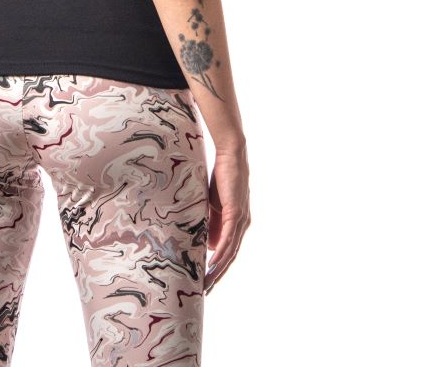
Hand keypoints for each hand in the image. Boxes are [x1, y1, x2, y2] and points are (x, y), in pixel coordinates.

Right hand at [203, 143, 250, 293]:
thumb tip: (205, 243)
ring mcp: (241, 220)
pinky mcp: (236, 213)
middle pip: (230, 257)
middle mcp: (242, 225)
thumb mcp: (213, 204)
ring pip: (230, 251)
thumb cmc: (221, 176)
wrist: (231, 155)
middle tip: (205, 291)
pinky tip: (213, 263)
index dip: (218, 268)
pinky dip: (221, 253)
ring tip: (207, 283)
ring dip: (218, 269)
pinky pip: (229, 238)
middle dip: (218, 275)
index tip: (206, 281)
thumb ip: (211, 222)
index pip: (228, 252)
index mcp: (237, 224)